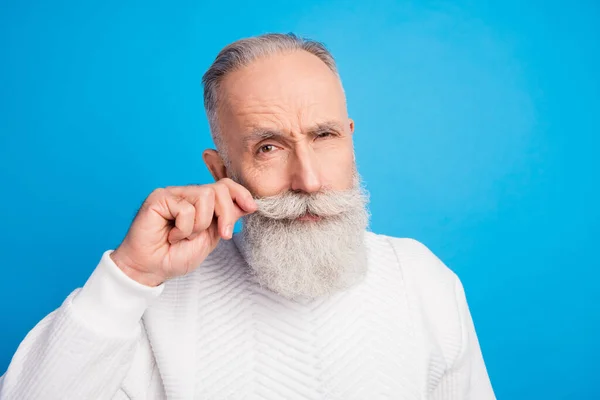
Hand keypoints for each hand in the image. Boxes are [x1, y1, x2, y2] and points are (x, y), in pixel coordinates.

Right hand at [110, 178, 256, 286]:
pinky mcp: (159, 198)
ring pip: (205, 196)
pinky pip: (185, 208)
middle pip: (219, 189)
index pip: (225, 186)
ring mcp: (173, 194)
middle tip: (222, 235)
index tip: (252, 208)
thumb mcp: (210, 238)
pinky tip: (171, 236)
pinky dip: (183, 228)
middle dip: (226, 213)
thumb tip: (247, 204)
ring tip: (185, 237)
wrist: (151, 270)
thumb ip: (224, 218)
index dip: (241, 193)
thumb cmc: (176, 256)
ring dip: (200, 225)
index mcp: (201, 203)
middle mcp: (188, 195)